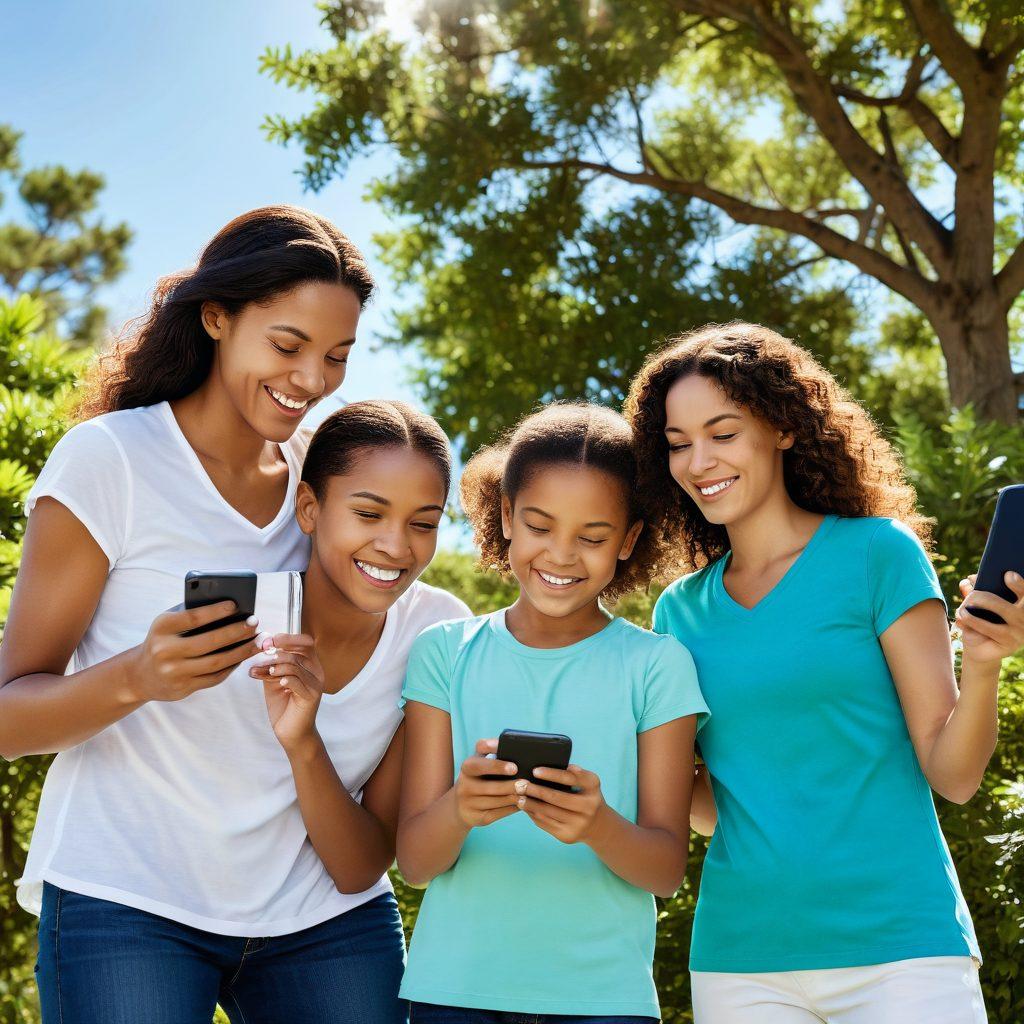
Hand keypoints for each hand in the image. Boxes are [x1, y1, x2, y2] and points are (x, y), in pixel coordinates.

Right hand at [127, 602, 260, 702]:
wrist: (140, 675)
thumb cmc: (163, 641)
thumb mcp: (168, 625)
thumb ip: (191, 614)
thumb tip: (232, 609)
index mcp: (162, 628)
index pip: (193, 617)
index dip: (216, 611)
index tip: (236, 605)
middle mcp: (165, 650)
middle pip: (210, 641)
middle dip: (237, 632)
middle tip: (255, 623)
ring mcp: (174, 672)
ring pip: (217, 662)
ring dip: (242, 651)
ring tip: (258, 641)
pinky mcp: (183, 688)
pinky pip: (215, 677)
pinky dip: (233, 665)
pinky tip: (244, 656)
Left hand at [249, 633, 324, 753]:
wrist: (290, 732)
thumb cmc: (283, 705)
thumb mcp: (274, 679)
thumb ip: (271, 664)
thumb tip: (263, 646)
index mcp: (310, 665)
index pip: (306, 642)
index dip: (288, 638)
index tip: (269, 641)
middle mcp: (316, 672)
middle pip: (298, 652)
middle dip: (276, 653)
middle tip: (259, 659)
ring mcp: (315, 684)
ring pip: (294, 665)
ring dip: (273, 667)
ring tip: (259, 673)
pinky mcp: (311, 696)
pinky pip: (295, 681)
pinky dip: (283, 679)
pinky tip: (277, 683)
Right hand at [452, 738, 519, 828]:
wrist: (460, 804)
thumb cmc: (478, 776)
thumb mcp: (480, 761)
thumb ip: (492, 750)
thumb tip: (513, 745)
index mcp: (467, 767)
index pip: (479, 764)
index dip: (496, 766)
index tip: (514, 767)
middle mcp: (464, 785)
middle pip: (491, 787)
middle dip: (511, 786)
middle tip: (527, 784)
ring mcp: (469, 803)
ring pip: (497, 801)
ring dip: (515, 798)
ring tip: (529, 793)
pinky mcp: (476, 818)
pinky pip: (498, 814)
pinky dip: (512, 808)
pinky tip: (522, 803)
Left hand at [516, 765, 608, 844]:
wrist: (598, 825)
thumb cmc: (586, 796)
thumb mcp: (587, 782)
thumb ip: (574, 773)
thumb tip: (551, 765)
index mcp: (593, 787)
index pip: (570, 778)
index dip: (551, 774)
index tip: (534, 771)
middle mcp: (589, 806)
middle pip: (556, 797)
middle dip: (535, 790)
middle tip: (519, 784)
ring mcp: (578, 824)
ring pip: (548, 812)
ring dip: (530, 804)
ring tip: (517, 796)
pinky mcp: (567, 836)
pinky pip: (546, 824)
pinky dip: (533, 814)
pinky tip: (525, 808)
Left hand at [955, 572, 1023, 667]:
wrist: (980, 648)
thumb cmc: (982, 621)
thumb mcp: (978, 604)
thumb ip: (975, 591)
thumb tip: (968, 580)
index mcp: (1023, 603)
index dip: (1019, 583)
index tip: (1008, 575)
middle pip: (1017, 599)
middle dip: (992, 593)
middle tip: (972, 593)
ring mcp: (1021, 630)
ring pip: (1002, 609)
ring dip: (978, 604)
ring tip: (962, 607)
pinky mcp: (1010, 642)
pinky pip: (990, 628)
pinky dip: (972, 621)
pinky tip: (961, 618)